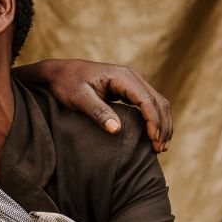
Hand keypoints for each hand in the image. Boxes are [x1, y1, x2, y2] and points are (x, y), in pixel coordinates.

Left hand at [31, 58, 173, 151]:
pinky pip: (150, 104)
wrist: (59, 72)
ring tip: (161, 147)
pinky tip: (154, 136)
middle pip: (158, 102)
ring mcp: (133, 82)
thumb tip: (116, 129)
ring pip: (158, 103)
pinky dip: (155, 120)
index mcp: (123, 77)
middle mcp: (132, 77)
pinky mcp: (129, 89)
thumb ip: (98, 112)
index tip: (154, 142)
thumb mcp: (79, 99)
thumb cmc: (66, 84)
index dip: (154, 122)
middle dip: (162, 126)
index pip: (147, 101)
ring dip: (163, 124)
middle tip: (160, 150)